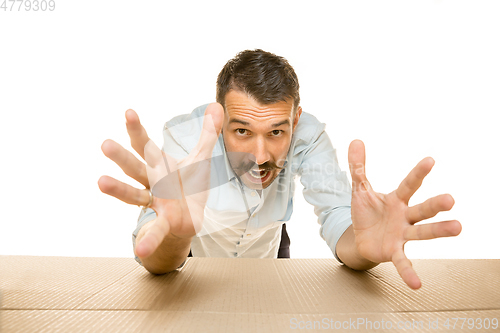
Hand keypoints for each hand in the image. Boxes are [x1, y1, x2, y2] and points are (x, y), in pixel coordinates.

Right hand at [98, 103, 223, 258]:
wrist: (189, 217)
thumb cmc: (189, 185)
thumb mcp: (201, 158)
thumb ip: (208, 133)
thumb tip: (216, 104)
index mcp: (158, 165)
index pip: (145, 144)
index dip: (137, 129)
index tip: (128, 112)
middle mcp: (151, 182)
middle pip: (134, 167)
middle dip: (121, 156)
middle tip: (104, 144)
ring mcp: (156, 202)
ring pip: (134, 195)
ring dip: (119, 189)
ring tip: (100, 182)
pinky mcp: (166, 221)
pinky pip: (156, 231)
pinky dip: (149, 240)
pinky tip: (141, 251)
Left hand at [348, 140, 461, 288]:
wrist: (360, 238)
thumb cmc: (366, 212)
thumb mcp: (359, 189)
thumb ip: (358, 167)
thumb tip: (355, 140)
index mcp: (397, 199)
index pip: (409, 184)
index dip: (418, 173)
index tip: (430, 160)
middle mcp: (405, 216)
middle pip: (422, 209)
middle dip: (435, 205)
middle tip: (451, 200)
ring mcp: (402, 235)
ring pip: (422, 232)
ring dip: (438, 231)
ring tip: (458, 228)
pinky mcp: (394, 251)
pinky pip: (403, 262)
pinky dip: (409, 272)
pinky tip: (417, 284)